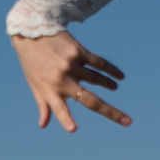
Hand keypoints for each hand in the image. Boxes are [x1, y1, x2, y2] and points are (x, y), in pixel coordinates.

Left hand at [10, 30, 130, 131]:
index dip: (65, 119)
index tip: (73, 129)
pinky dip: (111, 70)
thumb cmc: (32, 62)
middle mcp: (61, 79)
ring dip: (108, 84)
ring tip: (115, 87)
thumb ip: (42, 104)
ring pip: (97, 79)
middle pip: (90, 100)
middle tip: (128, 122)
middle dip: (111, 112)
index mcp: (49, 90)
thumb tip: (43, 125)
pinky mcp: (78, 51)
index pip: (58, 108)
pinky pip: (99, 63)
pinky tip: (120, 76)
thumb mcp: (35, 84)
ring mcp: (70, 65)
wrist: (31, 30)